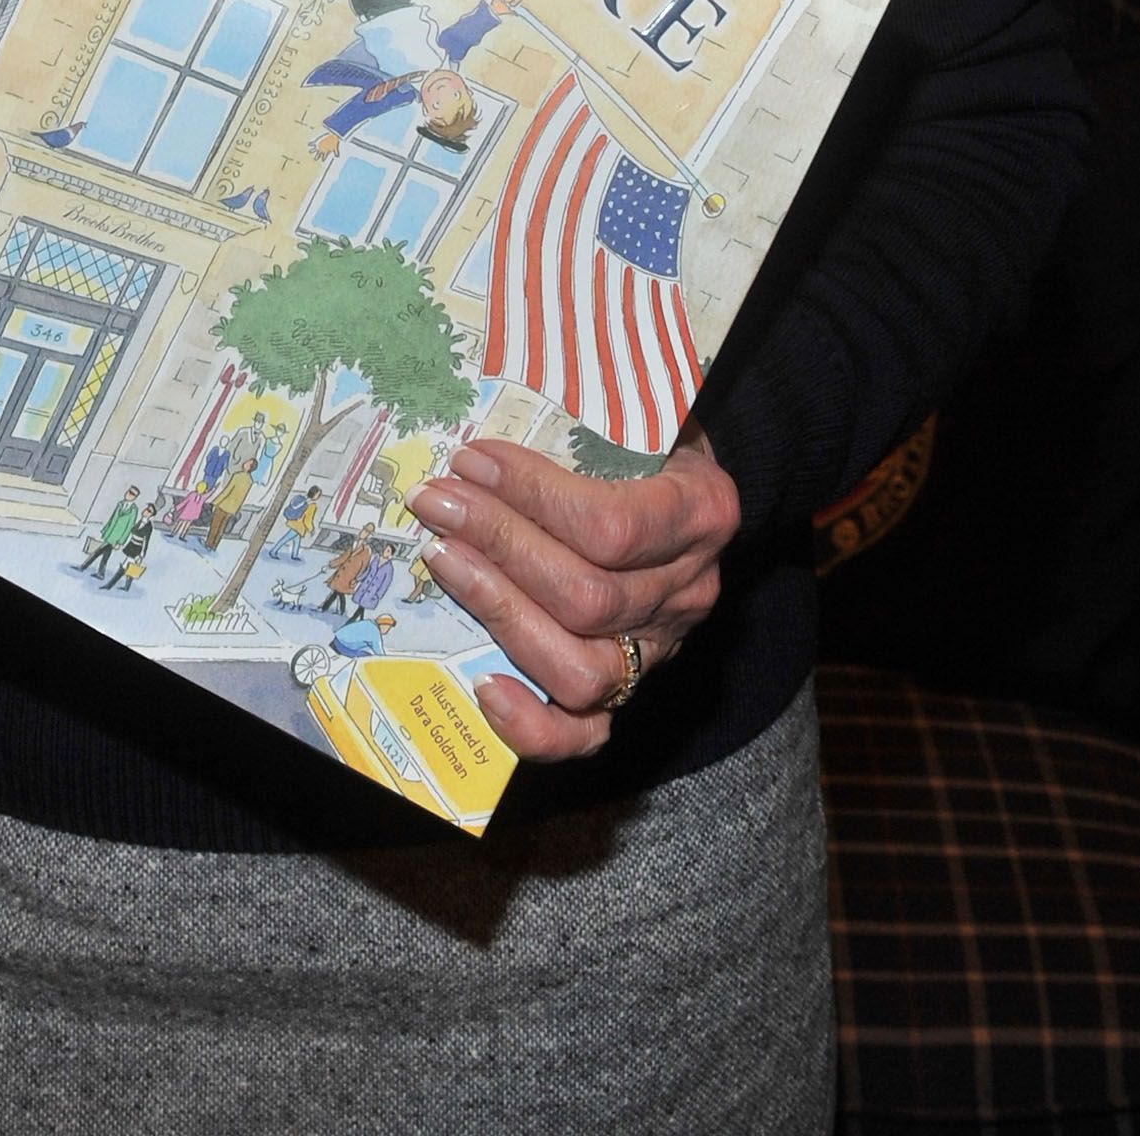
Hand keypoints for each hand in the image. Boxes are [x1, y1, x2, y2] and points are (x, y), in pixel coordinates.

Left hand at [405, 431, 738, 760]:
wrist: (697, 492)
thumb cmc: (657, 441)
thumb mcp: (642, 411)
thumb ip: (588, 413)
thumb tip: (489, 405)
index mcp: (702, 513)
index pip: (611, 525)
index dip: (533, 497)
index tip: (473, 460)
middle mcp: (689, 591)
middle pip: (585, 596)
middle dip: (497, 545)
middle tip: (436, 502)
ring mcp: (662, 649)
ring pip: (579, 668)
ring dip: (498, 610)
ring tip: (443, 557)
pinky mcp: (633, 688)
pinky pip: (588, 734)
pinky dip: (531, 724)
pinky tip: (482, 684)